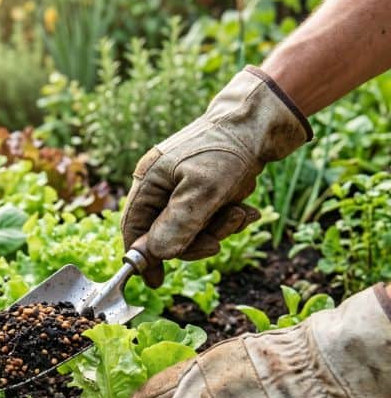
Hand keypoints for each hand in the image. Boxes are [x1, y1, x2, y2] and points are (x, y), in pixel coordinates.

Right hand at [122, 66, 311, 286]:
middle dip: (195, 241)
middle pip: (166, 234)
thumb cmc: (228, 147)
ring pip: (194, 228)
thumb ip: (178, 225)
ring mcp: (185, 186)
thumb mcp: (203, 190)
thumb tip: (154, 255)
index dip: (143, 256)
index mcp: (150, 181)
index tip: (157, 281)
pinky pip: (212, 217)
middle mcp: (163, 185)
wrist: (264, 117)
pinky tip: (246, 208)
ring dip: (219, 228)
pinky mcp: (209, 187)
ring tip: (238, 213)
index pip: (133, 228)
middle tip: (217, 240)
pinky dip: (229, 217)